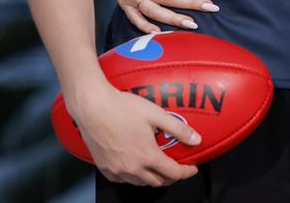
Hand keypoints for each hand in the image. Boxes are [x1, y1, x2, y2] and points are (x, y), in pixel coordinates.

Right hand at [73, 81, 199, 185]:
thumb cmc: (122, 107)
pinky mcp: (104, 168)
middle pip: (158, 182)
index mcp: (147, 157)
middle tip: (177, 167)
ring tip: (158, 166)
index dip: (186, 172)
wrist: (92, 107)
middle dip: (171, 177)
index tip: (192, 168)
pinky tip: (136, 166)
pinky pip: (124, 180)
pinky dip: (134, 177)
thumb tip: (197, 140)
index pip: (173, 173)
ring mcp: (116, 170)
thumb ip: (178, 129)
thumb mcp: (156, 114)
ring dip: (153, 178)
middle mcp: (132, 168)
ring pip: (140, 183)